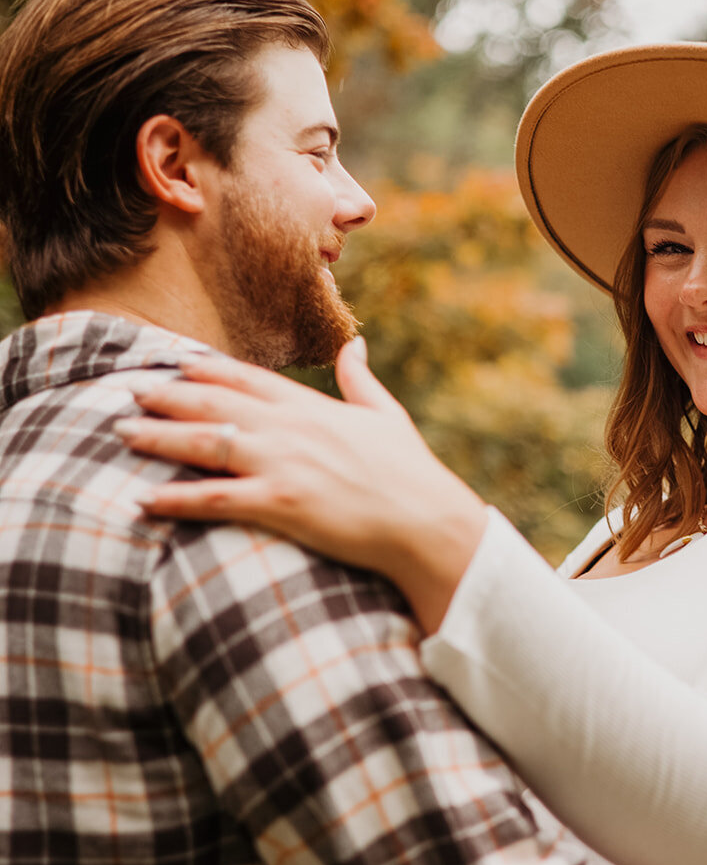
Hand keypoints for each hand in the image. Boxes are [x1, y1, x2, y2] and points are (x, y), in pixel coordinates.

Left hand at [114, 341, 488, 631]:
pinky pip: (215, 499)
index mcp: (313, 406)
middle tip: (130, 389)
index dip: (208, 370)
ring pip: (206, 442)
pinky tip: (144, 500)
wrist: (426, 521)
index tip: (175, 363)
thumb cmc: (411, 472)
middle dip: (169, 396)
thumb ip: (361, 379)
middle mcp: (291, 428)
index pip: (249, 378)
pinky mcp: (281, 504)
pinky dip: (176, 499)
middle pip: (216, 403)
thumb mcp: (387, 415)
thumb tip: (355, 344)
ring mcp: (284, 464)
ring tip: (121, 431)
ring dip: (160, 437)